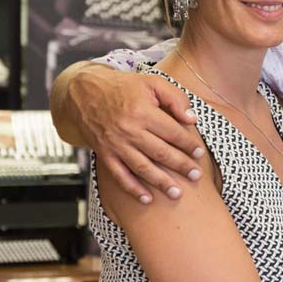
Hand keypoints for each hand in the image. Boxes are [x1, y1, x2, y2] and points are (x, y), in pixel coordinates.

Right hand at [69, 66, 204, 203]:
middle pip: (160, 152)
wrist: (84, 93)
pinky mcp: (104, 154)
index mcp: (143, 111)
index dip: (188, 144)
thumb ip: (175, 97)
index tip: (199, 153)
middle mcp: (129, 130)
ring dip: (160, 182)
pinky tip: (147, 199)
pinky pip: (119, 175)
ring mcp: (116, 144)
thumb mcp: (151, 82)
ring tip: (177, 194)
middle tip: (196, 176)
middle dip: (180, 166)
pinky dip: (133, 188)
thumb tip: (191, 119)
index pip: (172, 132)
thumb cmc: (122, 86)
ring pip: (142, 167)